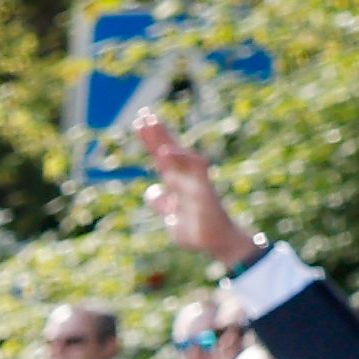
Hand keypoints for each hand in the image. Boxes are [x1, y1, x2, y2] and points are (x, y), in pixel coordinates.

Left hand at [135, 116, 257, 270]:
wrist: (217, 244)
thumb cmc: (197, 229)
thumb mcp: (172, 216)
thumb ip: (162, 202)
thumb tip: (152, 191)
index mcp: (177, 182)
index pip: (162, 157)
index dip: (152, 140)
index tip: (140, 122)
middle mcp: (186, 178)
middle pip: (170, 150)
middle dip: (158, 133)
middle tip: (144, 113)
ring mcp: (196, 184)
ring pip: (181, 158)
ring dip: (167, 141)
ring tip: (152, 126)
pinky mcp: (204, 194)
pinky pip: (194, 174)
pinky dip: (182, 162)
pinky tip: (168, 152)